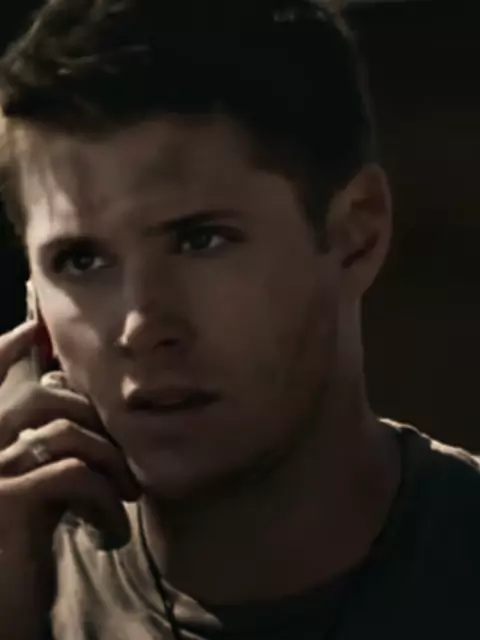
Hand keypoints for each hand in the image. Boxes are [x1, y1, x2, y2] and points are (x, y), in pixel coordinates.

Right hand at [0, 321, 139, 639]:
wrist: (6, 614)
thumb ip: (44, 453)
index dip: (6, 350)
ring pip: (63, 429)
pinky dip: (104, 497)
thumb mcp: (36, 495)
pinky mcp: (5, 501)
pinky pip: (73, 471)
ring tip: (127, 496)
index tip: (33, 325)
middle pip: (42, 395)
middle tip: (123, 457)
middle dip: (95, 415)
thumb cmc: (24, 557)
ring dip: (110, 460)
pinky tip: (111, 530)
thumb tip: (78, 420)